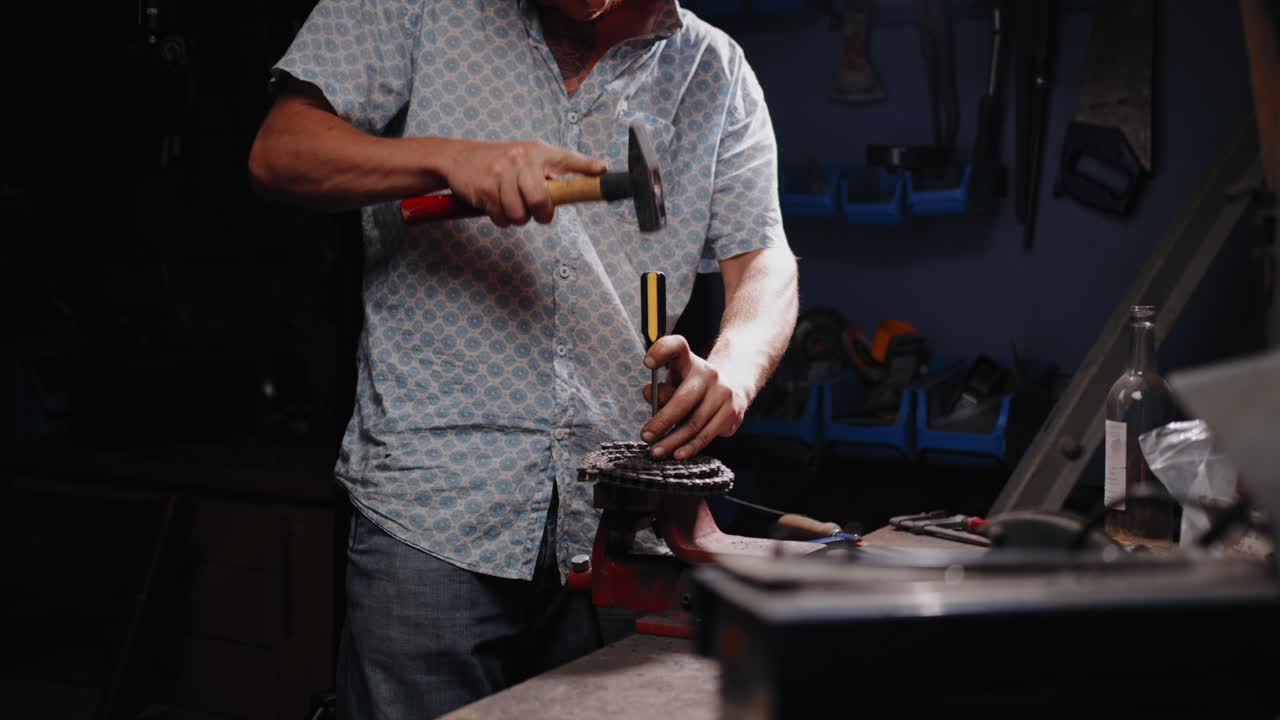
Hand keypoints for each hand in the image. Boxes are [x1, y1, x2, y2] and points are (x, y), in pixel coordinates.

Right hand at [443, 139, 605, 226]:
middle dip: (541, 214)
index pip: (567, 159)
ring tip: (510, 205)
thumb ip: (548, 174)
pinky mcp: (486, 188)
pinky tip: (495, 204)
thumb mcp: (525, 160)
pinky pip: (502, 218)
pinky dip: (501, 219)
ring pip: (520, 214)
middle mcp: (521, 159)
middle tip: (537, 213)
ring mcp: (502, 173)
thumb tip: (574, 194)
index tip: (601, 171)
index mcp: (538, 152)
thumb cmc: (499, 163)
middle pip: (542, 200)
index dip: (585, 166)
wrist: (458, 158)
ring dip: (517, 218)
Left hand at [640, 335, 750, 459]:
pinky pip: (708, 433)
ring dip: (673, 441)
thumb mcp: (677, 380)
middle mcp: (709, 374)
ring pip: (695, 423)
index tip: (647, 362)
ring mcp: (723, 393)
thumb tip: (648, 394)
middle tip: (645, 436)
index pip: (676, 346)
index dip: (662, 351)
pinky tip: (678, 454)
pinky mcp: (732, 412)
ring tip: (657, 452)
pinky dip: (691, 447)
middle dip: (662, 421)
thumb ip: (661, 389)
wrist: (735, 384)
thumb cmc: (695, 385)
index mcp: (690, 361)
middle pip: (683, 399)